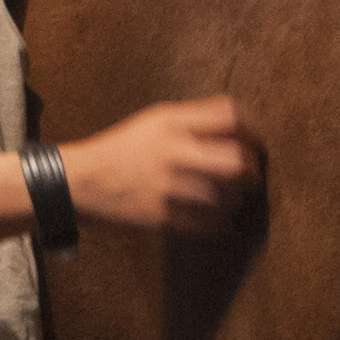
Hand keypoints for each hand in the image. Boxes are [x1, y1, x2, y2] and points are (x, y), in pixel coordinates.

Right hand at [65, 96, 258, 235]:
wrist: (82, 182)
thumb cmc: (126, 149)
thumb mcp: (155, 121)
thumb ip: (193, 119)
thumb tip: (242, 124)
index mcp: (171, 122)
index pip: (229, 115)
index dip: (252, 128)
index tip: (256, 142)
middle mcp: (171, 151)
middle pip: (236, 159)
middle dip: (253, 169)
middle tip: (253, 175)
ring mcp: (167, 186)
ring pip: (227, 196)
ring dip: (238, 199)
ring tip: (235, 198)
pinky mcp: (162, 217)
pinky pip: (210, 224)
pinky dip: (222, 222)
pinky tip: (219, 217)